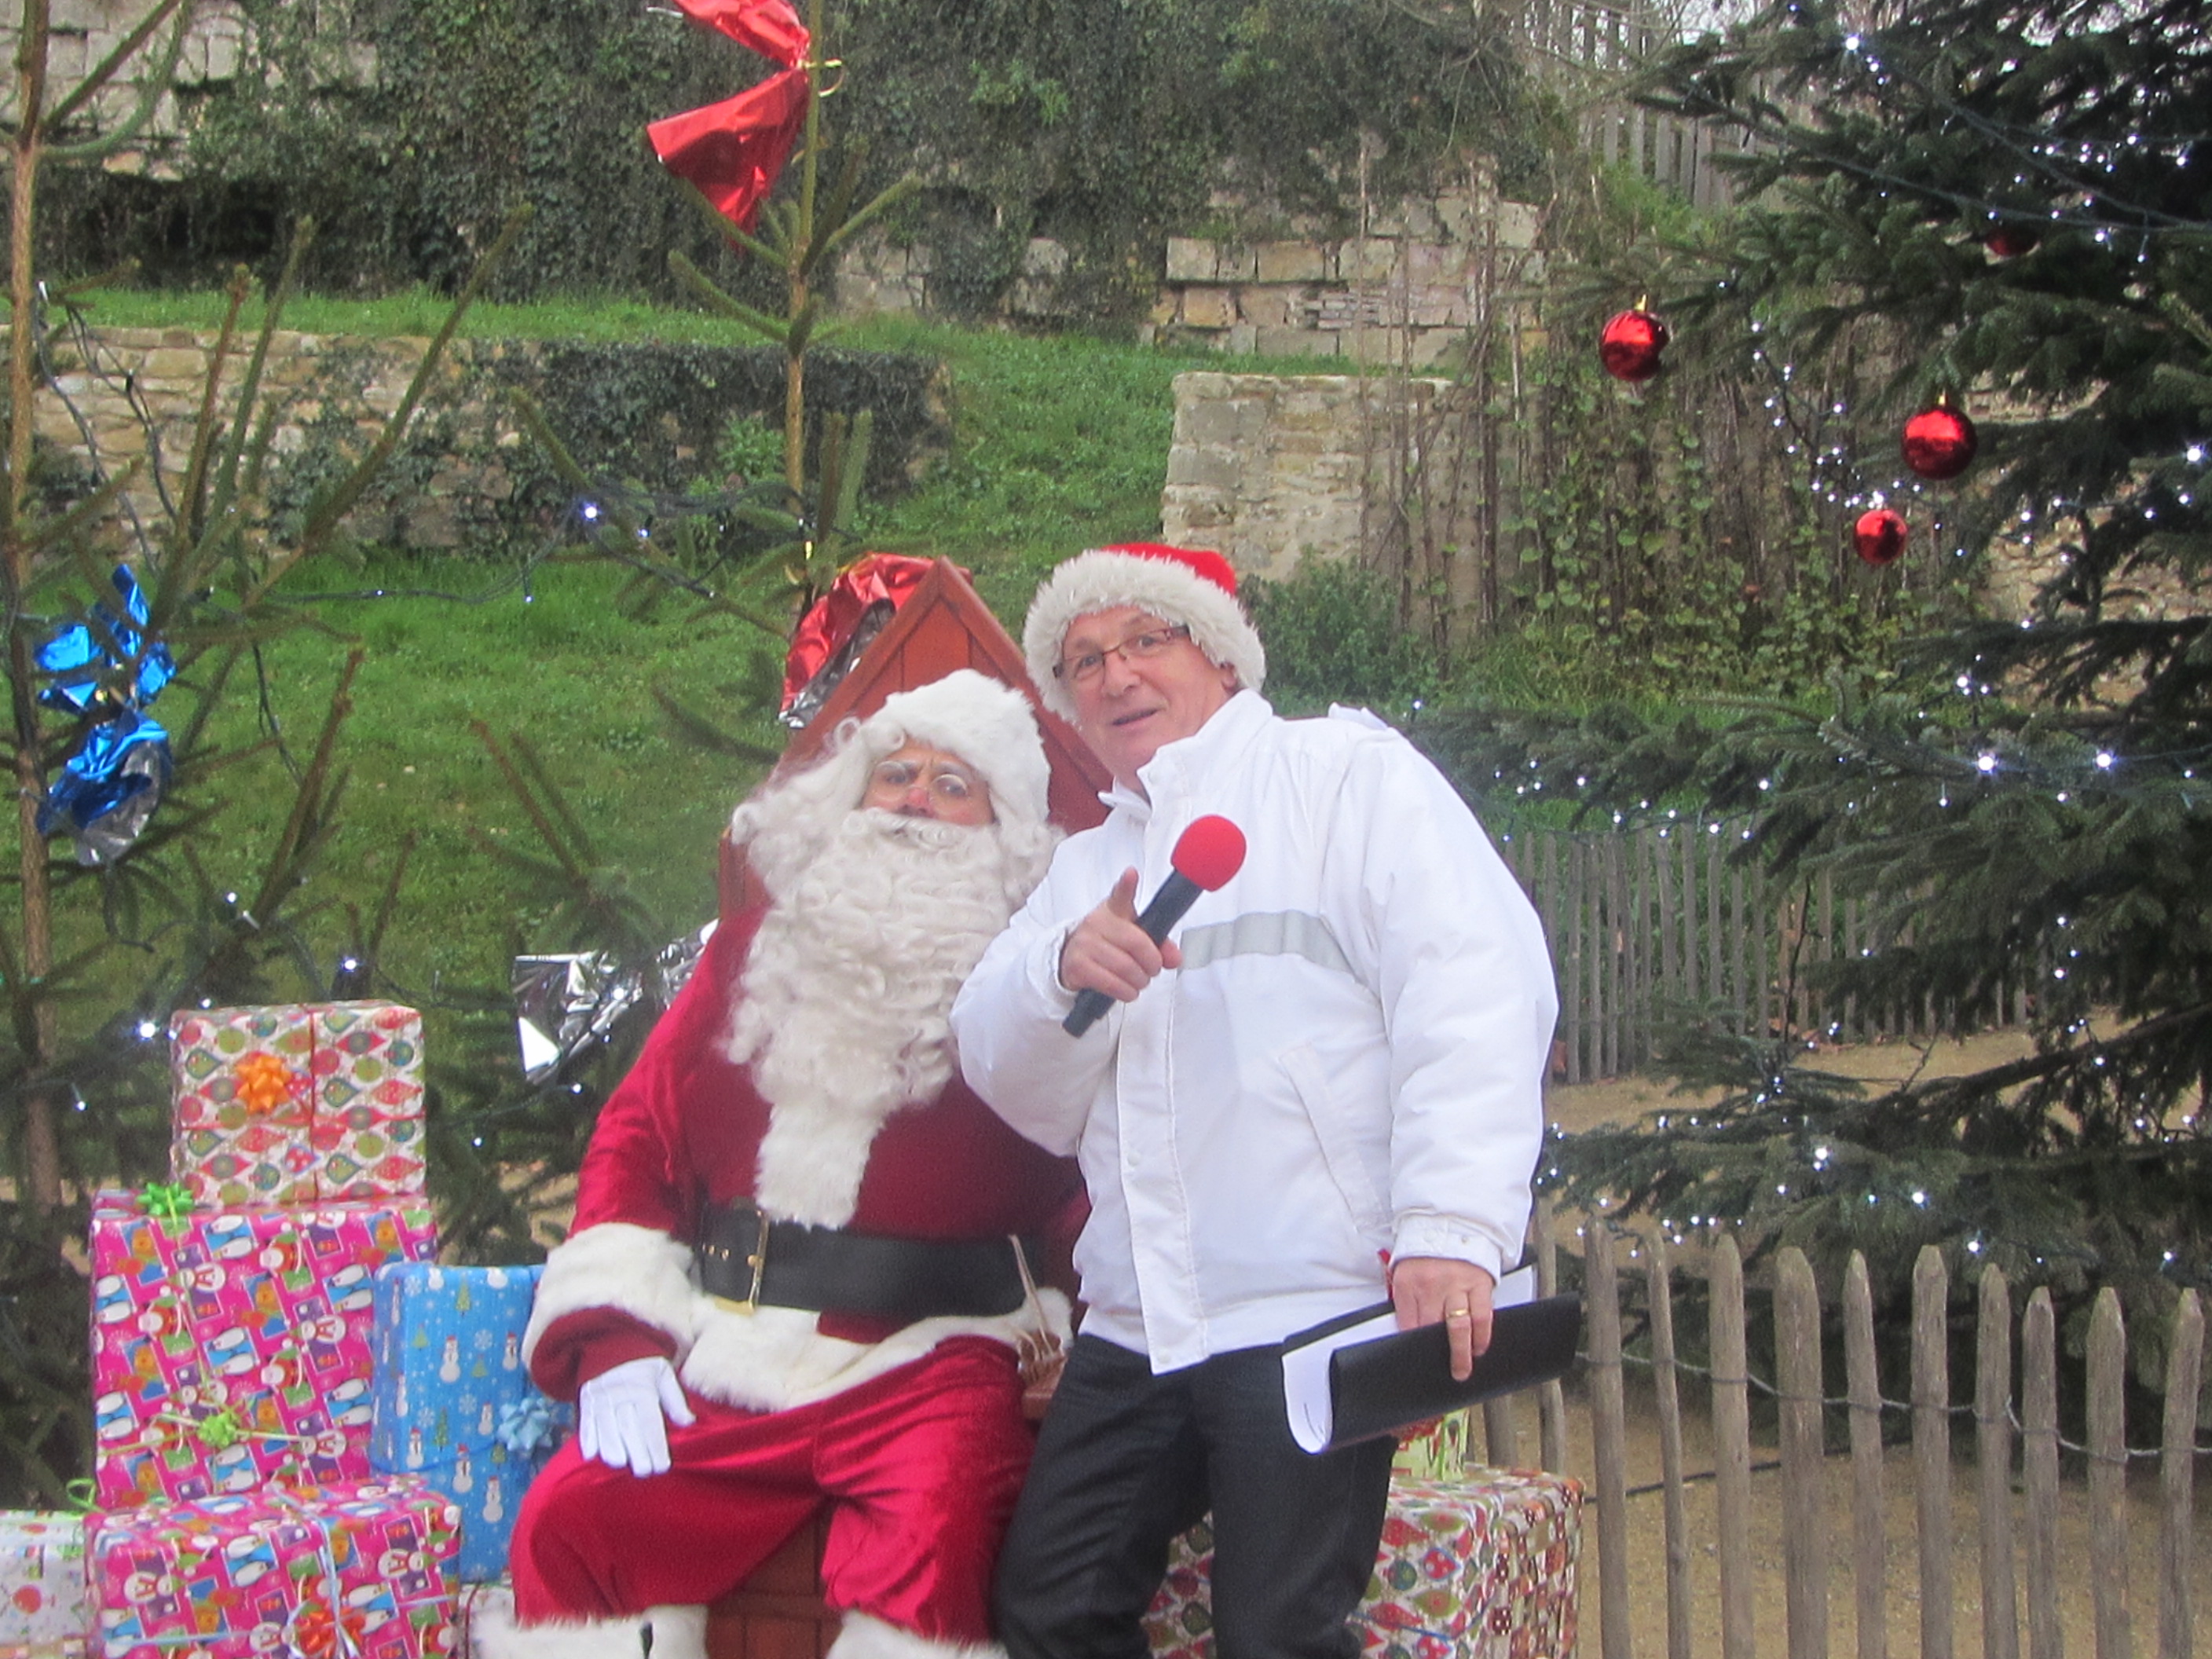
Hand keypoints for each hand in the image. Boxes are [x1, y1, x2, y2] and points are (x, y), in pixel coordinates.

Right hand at [577, 1355, 694, 1475]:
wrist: (612, 1345)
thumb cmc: (643, 1366)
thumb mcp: (664, 1374)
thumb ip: (675, 1400)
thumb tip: (689, 1422)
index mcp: (642, 1389)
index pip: (650, 1422)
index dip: (656, 1445)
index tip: (662, 1465)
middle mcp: (620, 1395)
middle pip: (628, 1428)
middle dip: (637, 1452)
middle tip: (645, 1471)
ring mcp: (601, 1400)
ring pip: (605, 1429)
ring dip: (612, 1449)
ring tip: (622, 1465)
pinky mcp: (586, 1404)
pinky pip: (585, 1423)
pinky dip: (587, 1439)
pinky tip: (592, 1455)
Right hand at [1059, 869, 1182, 1003]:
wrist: (1071, 961)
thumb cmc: (1106, 945)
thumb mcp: (1131, 938)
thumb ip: (1159, 945)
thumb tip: (1175, 958)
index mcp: (1112, 911)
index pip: (1120, 895)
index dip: (1127, 885)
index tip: (1131, 874)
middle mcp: (1097, 923)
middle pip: (1137, 944)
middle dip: (1152, 964)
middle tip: (1152, 969)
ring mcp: (1085, 945)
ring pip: (1126, 967)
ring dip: (1140, 981)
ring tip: (1138, 980)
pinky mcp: (1078, 967)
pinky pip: (1112, 984)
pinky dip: (1127, 991)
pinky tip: (1127, 990)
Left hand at [1390, 1257, 1496, 1382]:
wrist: (1450, 1225)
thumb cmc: (1425, 1254)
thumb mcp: (1403, 1274)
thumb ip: (1405, 1302)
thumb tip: (1406, 1333)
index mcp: (1408, 1283)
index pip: (1408, 1324)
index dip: (1413, 1346)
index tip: (1418, 1361)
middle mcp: (1432, 1285)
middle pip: (1432, 1329)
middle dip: (1437, 1354)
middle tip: (1444, 1372)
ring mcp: (1456, 1285)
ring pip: (1458, 1327)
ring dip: (1461, 1353)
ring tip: (1462, 1370)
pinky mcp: (1478, 1284)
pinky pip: (1482, 1315)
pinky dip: (1482, 1335)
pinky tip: (1480, 1347)